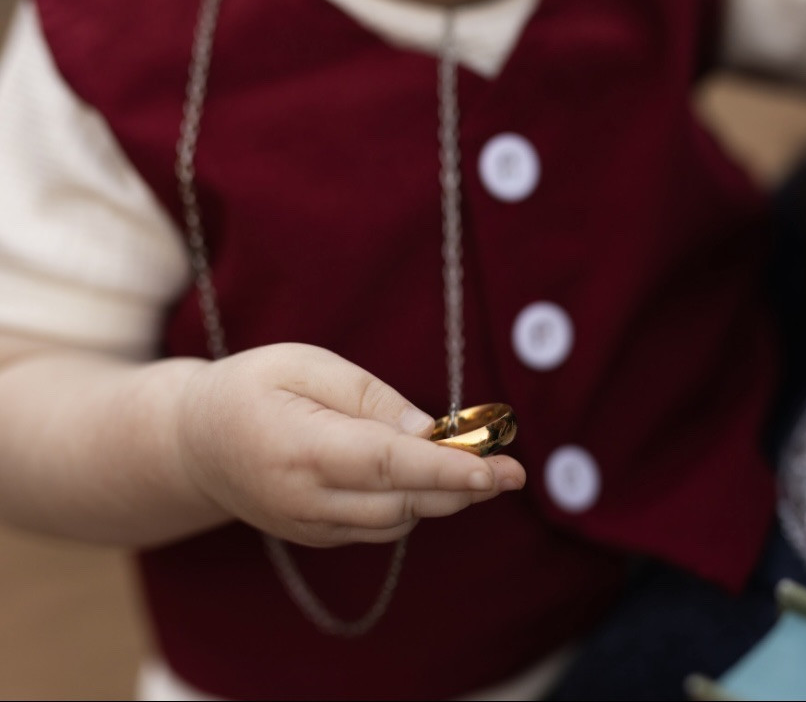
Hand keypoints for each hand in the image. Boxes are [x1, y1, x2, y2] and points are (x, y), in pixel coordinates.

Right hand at [175, 343, 524, 546]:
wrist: (193, 445)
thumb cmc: (252, 388)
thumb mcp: (305, 364)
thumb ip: (370, 397)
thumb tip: (428, 431)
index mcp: (297, 449)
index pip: (386, 465)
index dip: (445, 469)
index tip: (494, 471)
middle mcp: (304, 500)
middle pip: (402, 501)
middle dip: (464, 487)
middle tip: (514, 469)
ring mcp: (310, 526)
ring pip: (398, 519)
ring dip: (443, 495)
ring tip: (477, 462)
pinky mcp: (319, 537)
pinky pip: (381, 526)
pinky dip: (414, 502)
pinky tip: (428, 474)